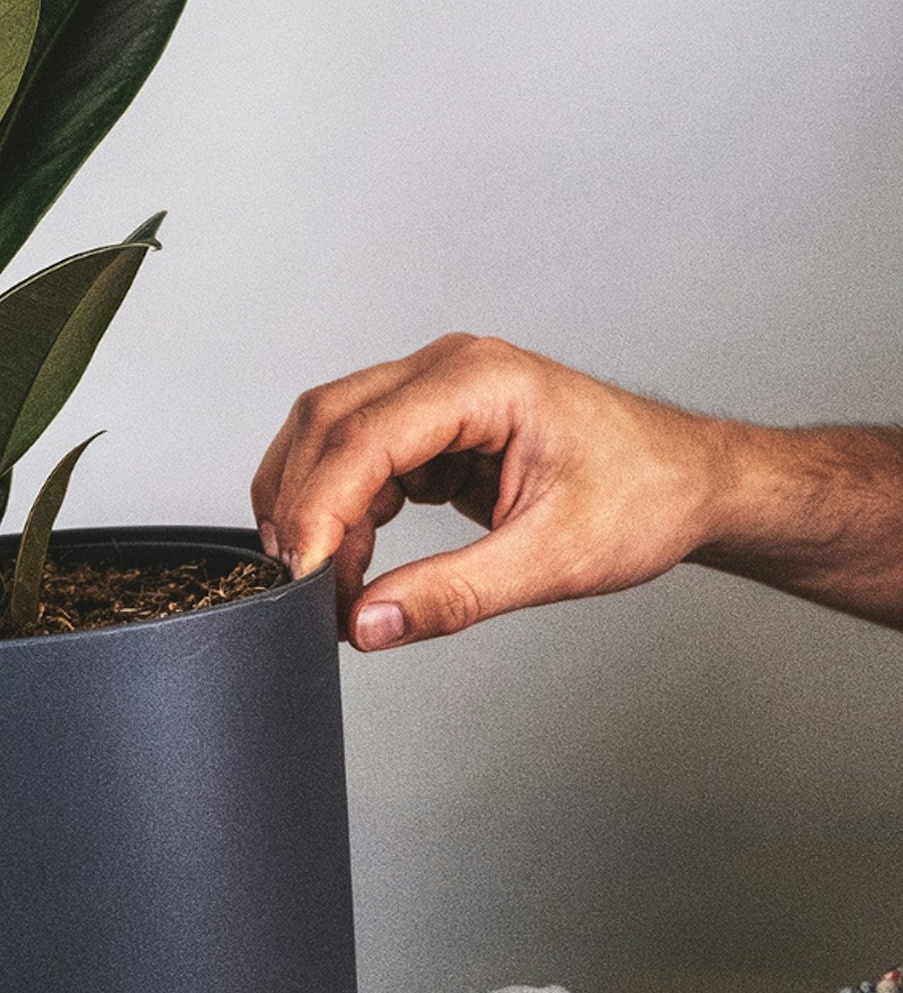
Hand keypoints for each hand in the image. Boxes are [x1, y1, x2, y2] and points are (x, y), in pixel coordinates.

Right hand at [251, 335, 727, 651]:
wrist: (692, 481)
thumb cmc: (645, 499)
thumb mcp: (554, 560)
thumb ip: (455, 594)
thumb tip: (369, 624)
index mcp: (482, 380)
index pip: (366, 436)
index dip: (320, 508)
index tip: (303, 576)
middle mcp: (448, 369)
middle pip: (330, 420)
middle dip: (301, 505)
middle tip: (300, 586)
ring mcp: (437, 388)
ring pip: (331, 432)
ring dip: (314, 504)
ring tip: (328, 581)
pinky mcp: (434, 419)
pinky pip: (359, 452)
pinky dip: (342, 505)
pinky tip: (351, 555)